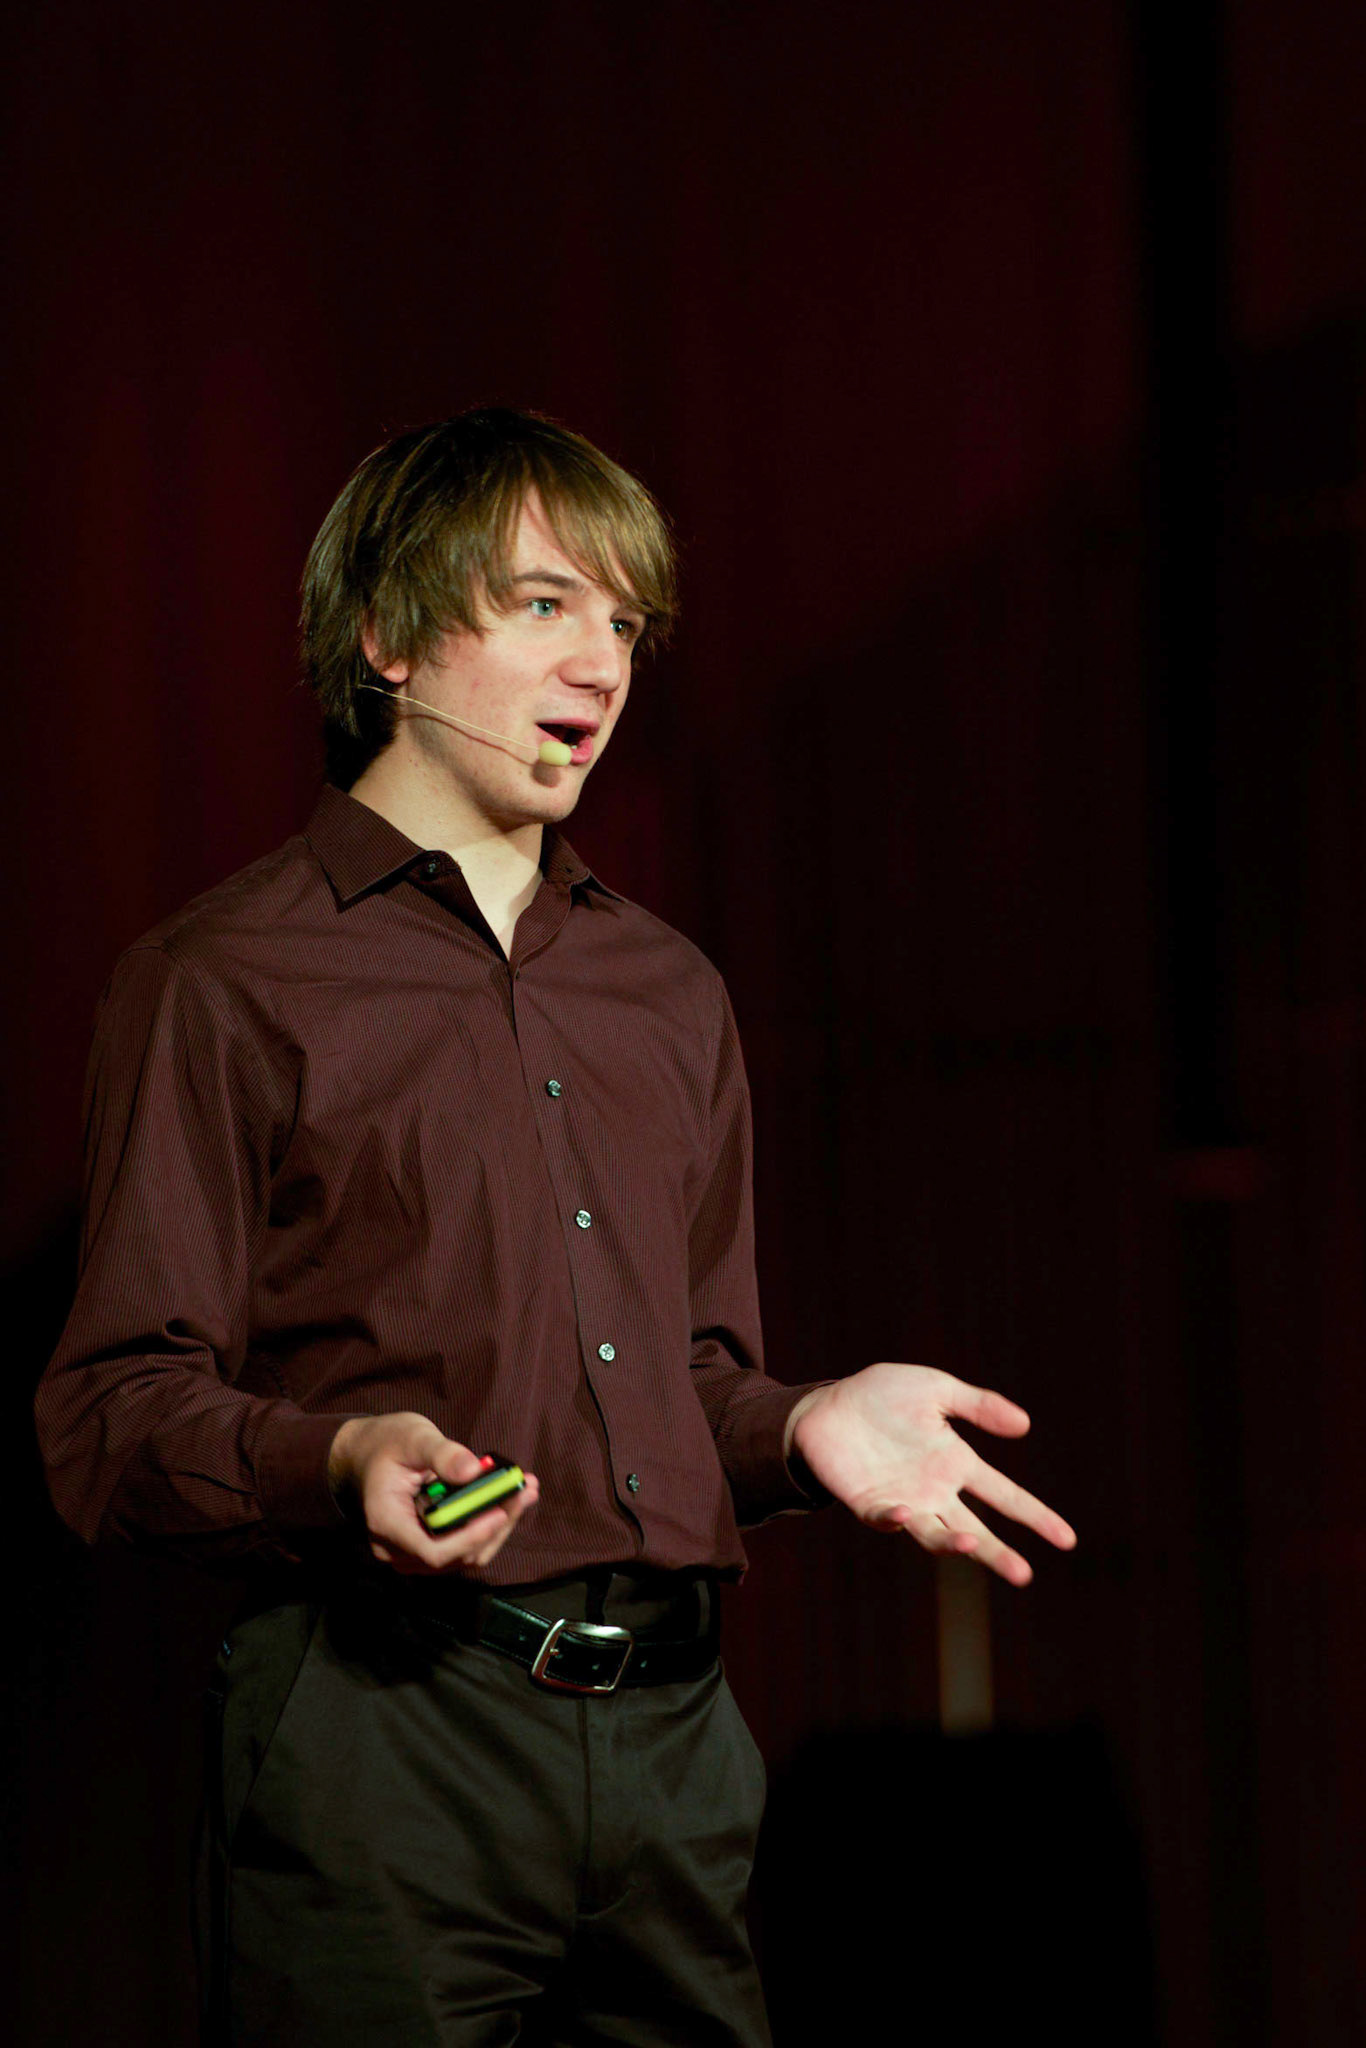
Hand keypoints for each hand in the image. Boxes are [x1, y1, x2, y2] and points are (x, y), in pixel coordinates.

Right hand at [328, 1412, 539, 1574]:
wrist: (366, 1454)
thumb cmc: (387, 1443)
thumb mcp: (413, 1437)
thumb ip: (442, 1453)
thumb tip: (474, 1470)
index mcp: (387, 1522)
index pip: (433, 1551)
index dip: (470, 1538)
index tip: (500, 1512)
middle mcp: (397, 1548)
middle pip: (457, 1556)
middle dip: (497, 1526)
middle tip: (527, 1490)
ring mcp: (412, 1552)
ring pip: (466, 1556)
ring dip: (499, 1526)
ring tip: (526, 1489)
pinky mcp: (429, 1546)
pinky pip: (464, 1547)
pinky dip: (489, 1524)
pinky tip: (509, 1497)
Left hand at [788, 1364, 1075, 1584]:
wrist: (829, 1404)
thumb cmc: (883, 1395)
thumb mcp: (936, 1389)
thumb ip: (978, 1405)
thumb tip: (1026, 1425)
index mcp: (956, 1463)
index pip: (1005, 1495)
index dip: (1035, 1516)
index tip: (1067, 1539)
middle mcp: (935, 1490)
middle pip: (975, 1529)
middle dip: (997, 1552)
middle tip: (1023, 1574)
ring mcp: (903, 1501)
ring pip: (935, 1534)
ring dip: (952, 1543)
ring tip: (969, 1545)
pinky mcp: (868, 1504)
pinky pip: (884, 1521)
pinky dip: (894, 1521)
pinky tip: (904, 1515)